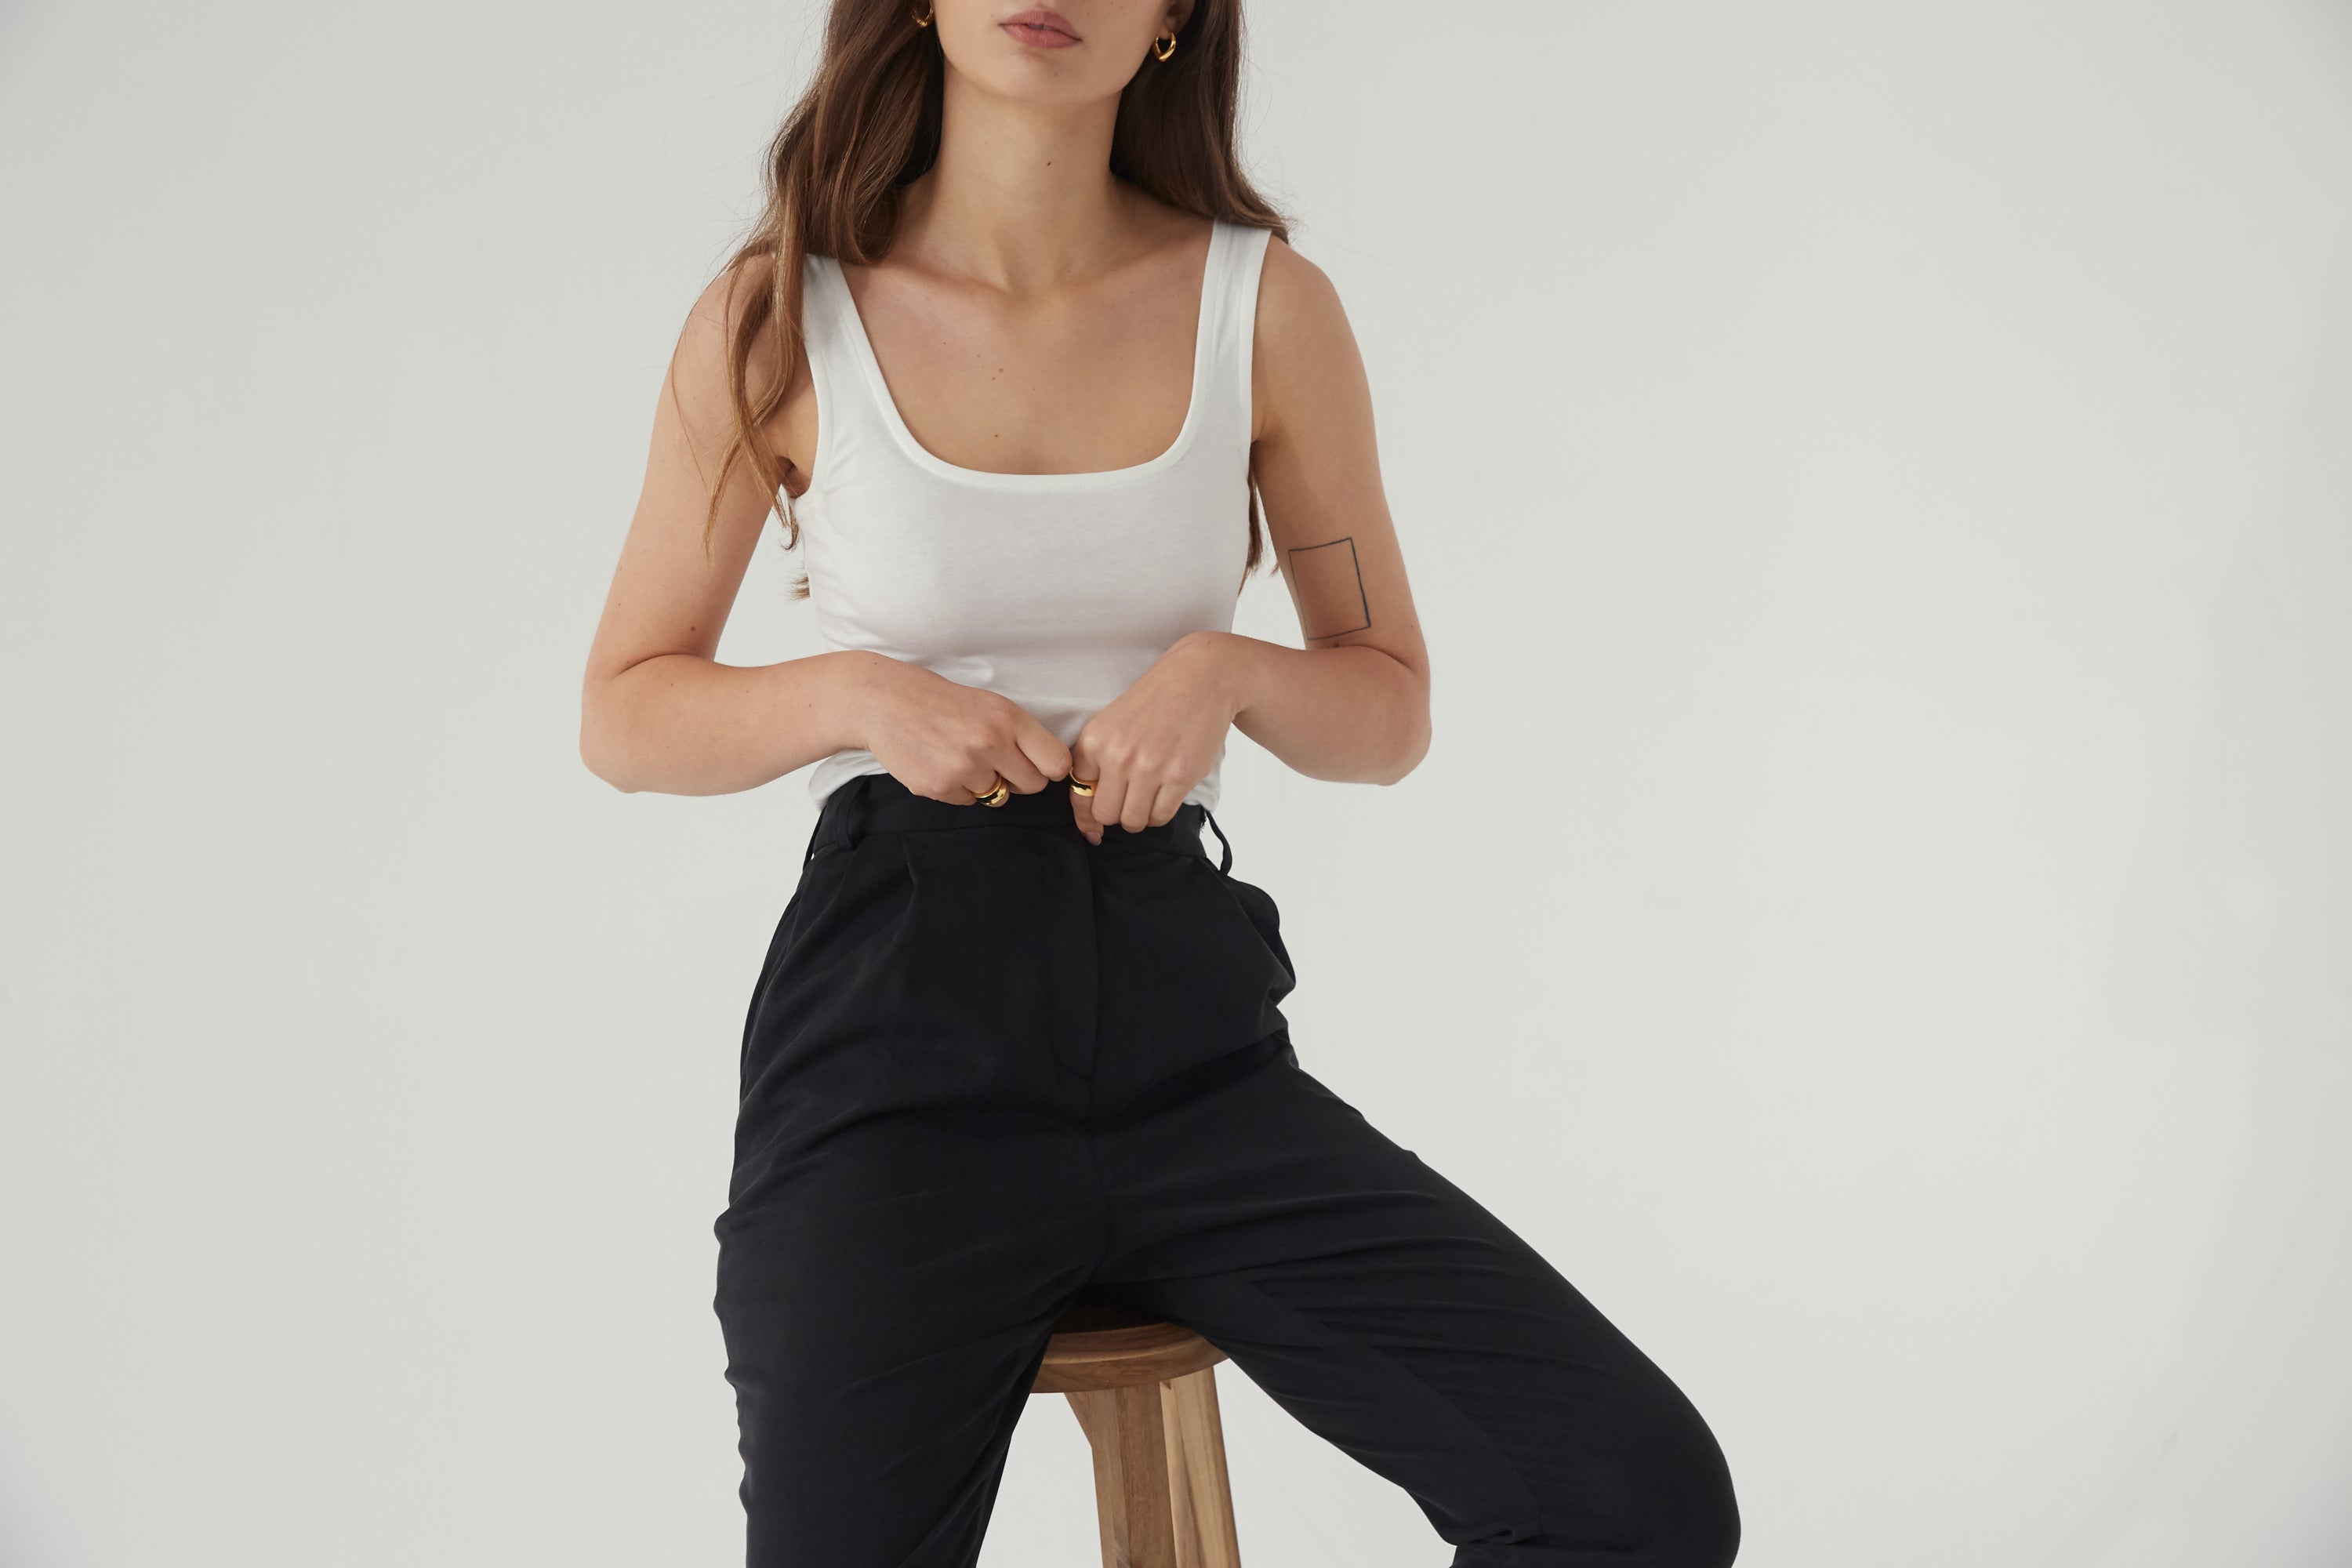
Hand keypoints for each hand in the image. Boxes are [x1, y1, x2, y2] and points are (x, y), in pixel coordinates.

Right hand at [853, 657, 1072, 805]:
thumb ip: (1021, 734)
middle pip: (1033, 785)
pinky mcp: (940, 787)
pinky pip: (967, 802)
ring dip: (985, 784)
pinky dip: (958, 789)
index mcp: (1009, 718)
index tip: (1040, 766)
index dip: (1050, 768)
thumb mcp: (991, 705)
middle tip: (997, 763)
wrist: (887, 702)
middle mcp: (990, 743)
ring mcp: (965, 767)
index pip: (1057, 762)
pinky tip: (941, 764)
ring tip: (961, 758)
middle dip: (1019, 779)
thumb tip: (1051, 769)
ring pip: (998, 796)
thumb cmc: (944, 704)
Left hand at [1068, 634, 1240, 843]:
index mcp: (1095, 741)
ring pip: (1133, 820)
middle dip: (1116, 815)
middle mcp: (1118, 757)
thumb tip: (1090, 812)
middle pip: (1106, 814)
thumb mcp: (1111, 723)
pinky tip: (1164, 797)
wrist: (1200, 679)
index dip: (1086, 817)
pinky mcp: (1180, 777)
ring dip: (1139, 817)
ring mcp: (1149, 768)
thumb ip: (1098, 760)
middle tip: (1128, 803)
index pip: (1080, 795)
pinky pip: (1161, 816)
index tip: (1093, 829)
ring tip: (1148, 800)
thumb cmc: (1156, 700)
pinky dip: (1160, 814)